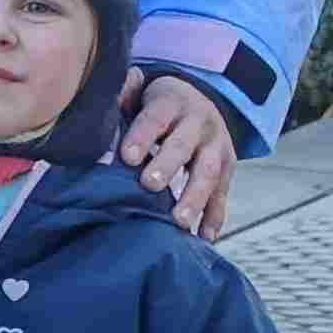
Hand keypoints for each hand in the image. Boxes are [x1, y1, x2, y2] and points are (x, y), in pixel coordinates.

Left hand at [118, 71, 239, 236]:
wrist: (199, 103)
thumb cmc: (157, 108)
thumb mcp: (141, 95)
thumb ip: (123, 98)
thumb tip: (103, 101)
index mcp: (172, 102)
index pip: (155, 118)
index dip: (142, 136)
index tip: (127, 157)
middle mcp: (199, 121)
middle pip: (183, 145)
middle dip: (167, 165)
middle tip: (149, 185)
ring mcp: (217, 145)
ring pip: (208, 171)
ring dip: (194, 197)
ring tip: (179, 222)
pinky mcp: (228, 167)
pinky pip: (222, 193)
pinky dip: (214, 216)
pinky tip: (204, 237)